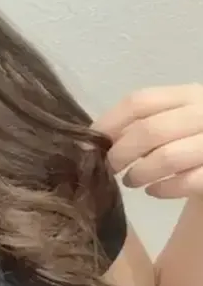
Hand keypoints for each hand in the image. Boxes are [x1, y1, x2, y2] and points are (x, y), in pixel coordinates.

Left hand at [93, 84, 202, 198]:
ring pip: (167, 157)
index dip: (110, 122)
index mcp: (189, 95)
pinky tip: (153, 191)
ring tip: (130, 181)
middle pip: (150, 130)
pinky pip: (186, 181)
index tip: (92, 141)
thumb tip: (98, 137)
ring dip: (140, 173)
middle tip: (110, 167)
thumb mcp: (177, 121)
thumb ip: (147, 122)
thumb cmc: (194, 141)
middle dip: (121, 152)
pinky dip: (163, 189)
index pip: (140, 101)